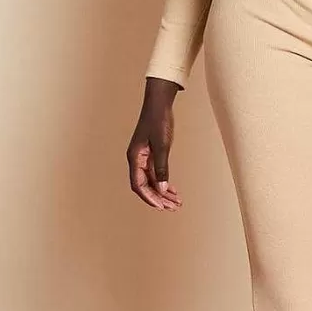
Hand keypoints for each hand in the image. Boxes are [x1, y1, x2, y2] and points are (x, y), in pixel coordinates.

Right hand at [127, 78, 183, 209]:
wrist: (159, 103)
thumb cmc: (158, 120)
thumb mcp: (162, 145)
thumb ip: (161, 167)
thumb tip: (162, 189)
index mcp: (135, 158)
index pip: (139, 185)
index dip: (150, 198)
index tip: (162, 207)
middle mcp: (137, 160)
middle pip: (145, 186)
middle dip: (159, 198)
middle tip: (173, 207)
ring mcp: (144, 157)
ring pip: (152, 181)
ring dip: (163, 192)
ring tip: (176, 202)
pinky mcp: (152, 154)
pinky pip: (156, 173)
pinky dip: (164, 182)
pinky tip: (173, 190)